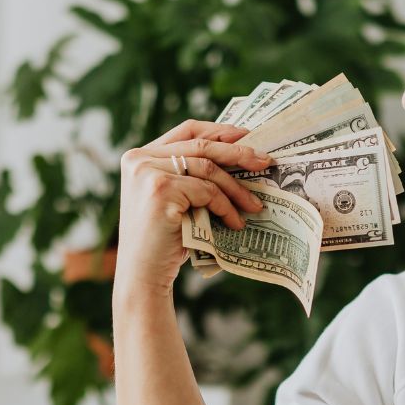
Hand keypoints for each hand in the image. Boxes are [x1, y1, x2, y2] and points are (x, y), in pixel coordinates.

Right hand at [116, 120, 271, 294]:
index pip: (186, 130)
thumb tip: (240, 154)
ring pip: (207, 169)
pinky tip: (234, 222)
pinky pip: (206, 191)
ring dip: (236, 189)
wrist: (143, 275)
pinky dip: (225, 206)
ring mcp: (148, 172)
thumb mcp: (174, 198)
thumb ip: (190, 174)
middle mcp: (139, 159)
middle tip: (265, 162)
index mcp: (140, 156)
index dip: (219, 130)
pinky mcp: (160, 189)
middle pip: (201, 146)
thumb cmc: (163, 240)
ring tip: (254, 205)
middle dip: (238, 153)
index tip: (248, 137)